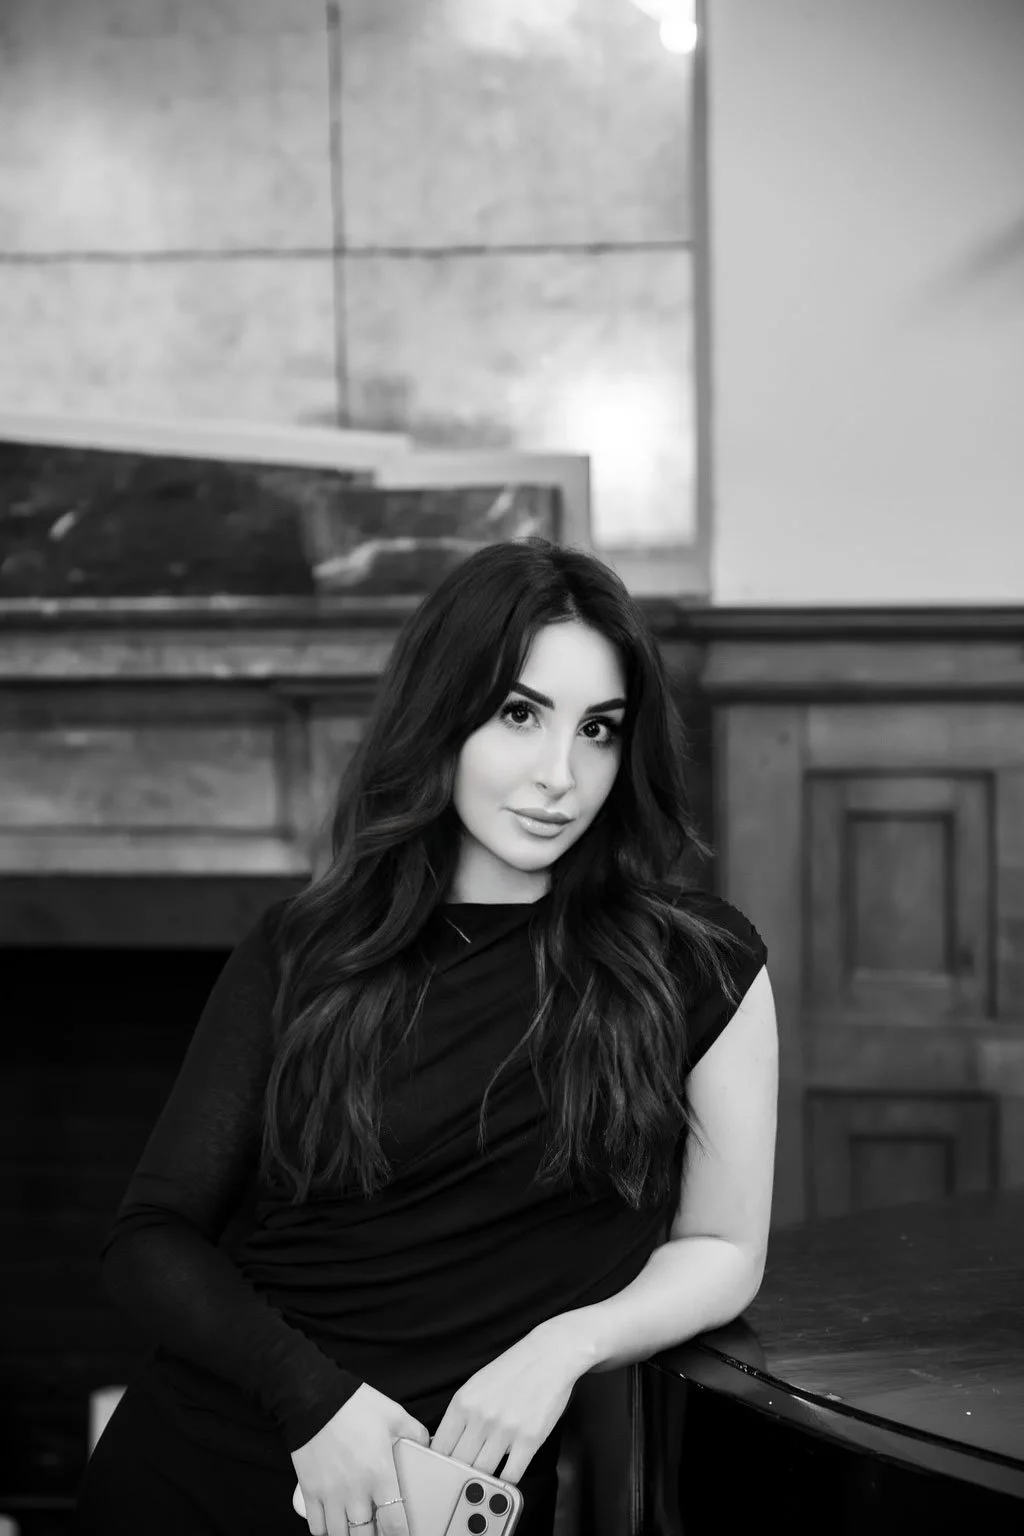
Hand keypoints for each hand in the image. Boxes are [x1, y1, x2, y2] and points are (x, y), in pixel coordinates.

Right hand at [290, 1382, 429, 1535]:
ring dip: (351, 1534)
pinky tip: (335, 1521)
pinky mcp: (309, 1492)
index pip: (394, 1522)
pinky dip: (326, 1530)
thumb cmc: (353, 1404)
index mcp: (379, 1474)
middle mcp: (355, 1491)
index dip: (401, 1535)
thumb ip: (414, 1433)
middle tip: (379, 1527)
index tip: (403, 1534)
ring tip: (358, 1526)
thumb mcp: (393, 1414)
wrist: (314, 1398)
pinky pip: (317, 1527)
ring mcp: (330, 1495)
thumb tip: (427, 1446)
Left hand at [429, 1321, 588, 1484]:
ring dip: (484, 1478)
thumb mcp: (477, 1385)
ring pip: (483, 1473)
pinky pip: (510, 1475)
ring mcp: (505, 1430)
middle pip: (459, 1464)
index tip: (443, 1471)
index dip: (439, 1464)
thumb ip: (461, 1414)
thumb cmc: (512, 1370)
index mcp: (463, 1402)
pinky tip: (506, 1474)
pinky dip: (506, 1481)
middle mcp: (480, 1417)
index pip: (440, 1447)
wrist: (549, 1355)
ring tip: (487, 1475)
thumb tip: (447, 1446)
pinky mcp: (530, 1439)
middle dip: (461, 1473)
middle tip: (466, 1476)